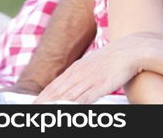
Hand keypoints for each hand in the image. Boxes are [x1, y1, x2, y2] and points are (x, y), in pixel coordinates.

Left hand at [34, 33, 152, 103]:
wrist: (133, 49)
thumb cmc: (116, 58)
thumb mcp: (94, 64)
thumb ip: (82, 74)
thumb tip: (73, 84)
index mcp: (76, 69)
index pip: (53, 87)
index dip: (40, 98)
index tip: (30, 107)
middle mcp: (79, 74)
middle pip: (55, 93)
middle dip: (41, 104)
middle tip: (30, 113)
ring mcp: (88, 80)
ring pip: (65, 98)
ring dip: (51, 107)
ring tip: (40, 114)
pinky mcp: (99, 86)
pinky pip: (82, 100)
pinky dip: (71, 107)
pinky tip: (63, 111)